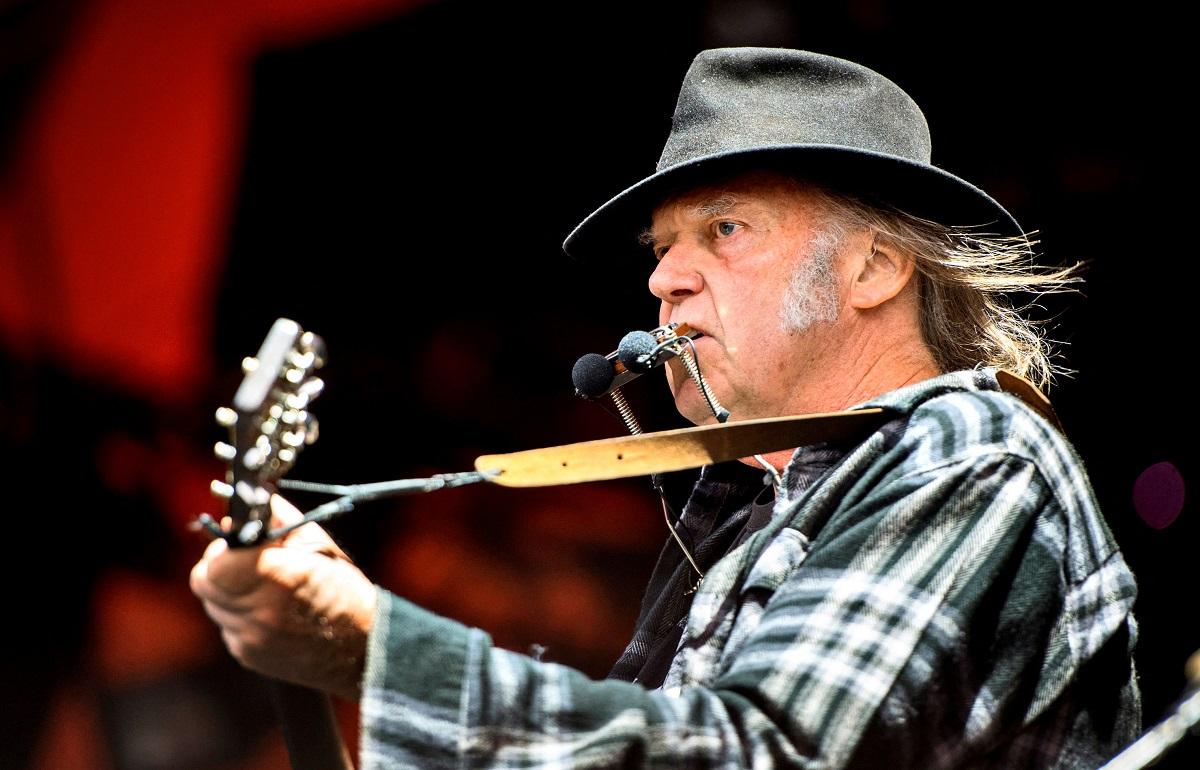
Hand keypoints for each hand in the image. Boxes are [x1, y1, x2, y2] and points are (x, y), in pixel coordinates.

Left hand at [190, 496, 376, 700]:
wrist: (361, 646)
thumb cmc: (342, 588)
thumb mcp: (317, 543)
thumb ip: (275, 519)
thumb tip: (239, 509)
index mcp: (279, 578)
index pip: (215, 563)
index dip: (222, 549)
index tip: (240, 545)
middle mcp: (259, 613)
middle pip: (203, 582)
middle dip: (219, 566)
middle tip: (247, 562)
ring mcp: (250, 639)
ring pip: (212, 604)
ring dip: (229, 591)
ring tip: (265, 589)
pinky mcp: (246, 655)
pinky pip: (227, 626)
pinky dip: (241, 615)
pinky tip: (271, 613)